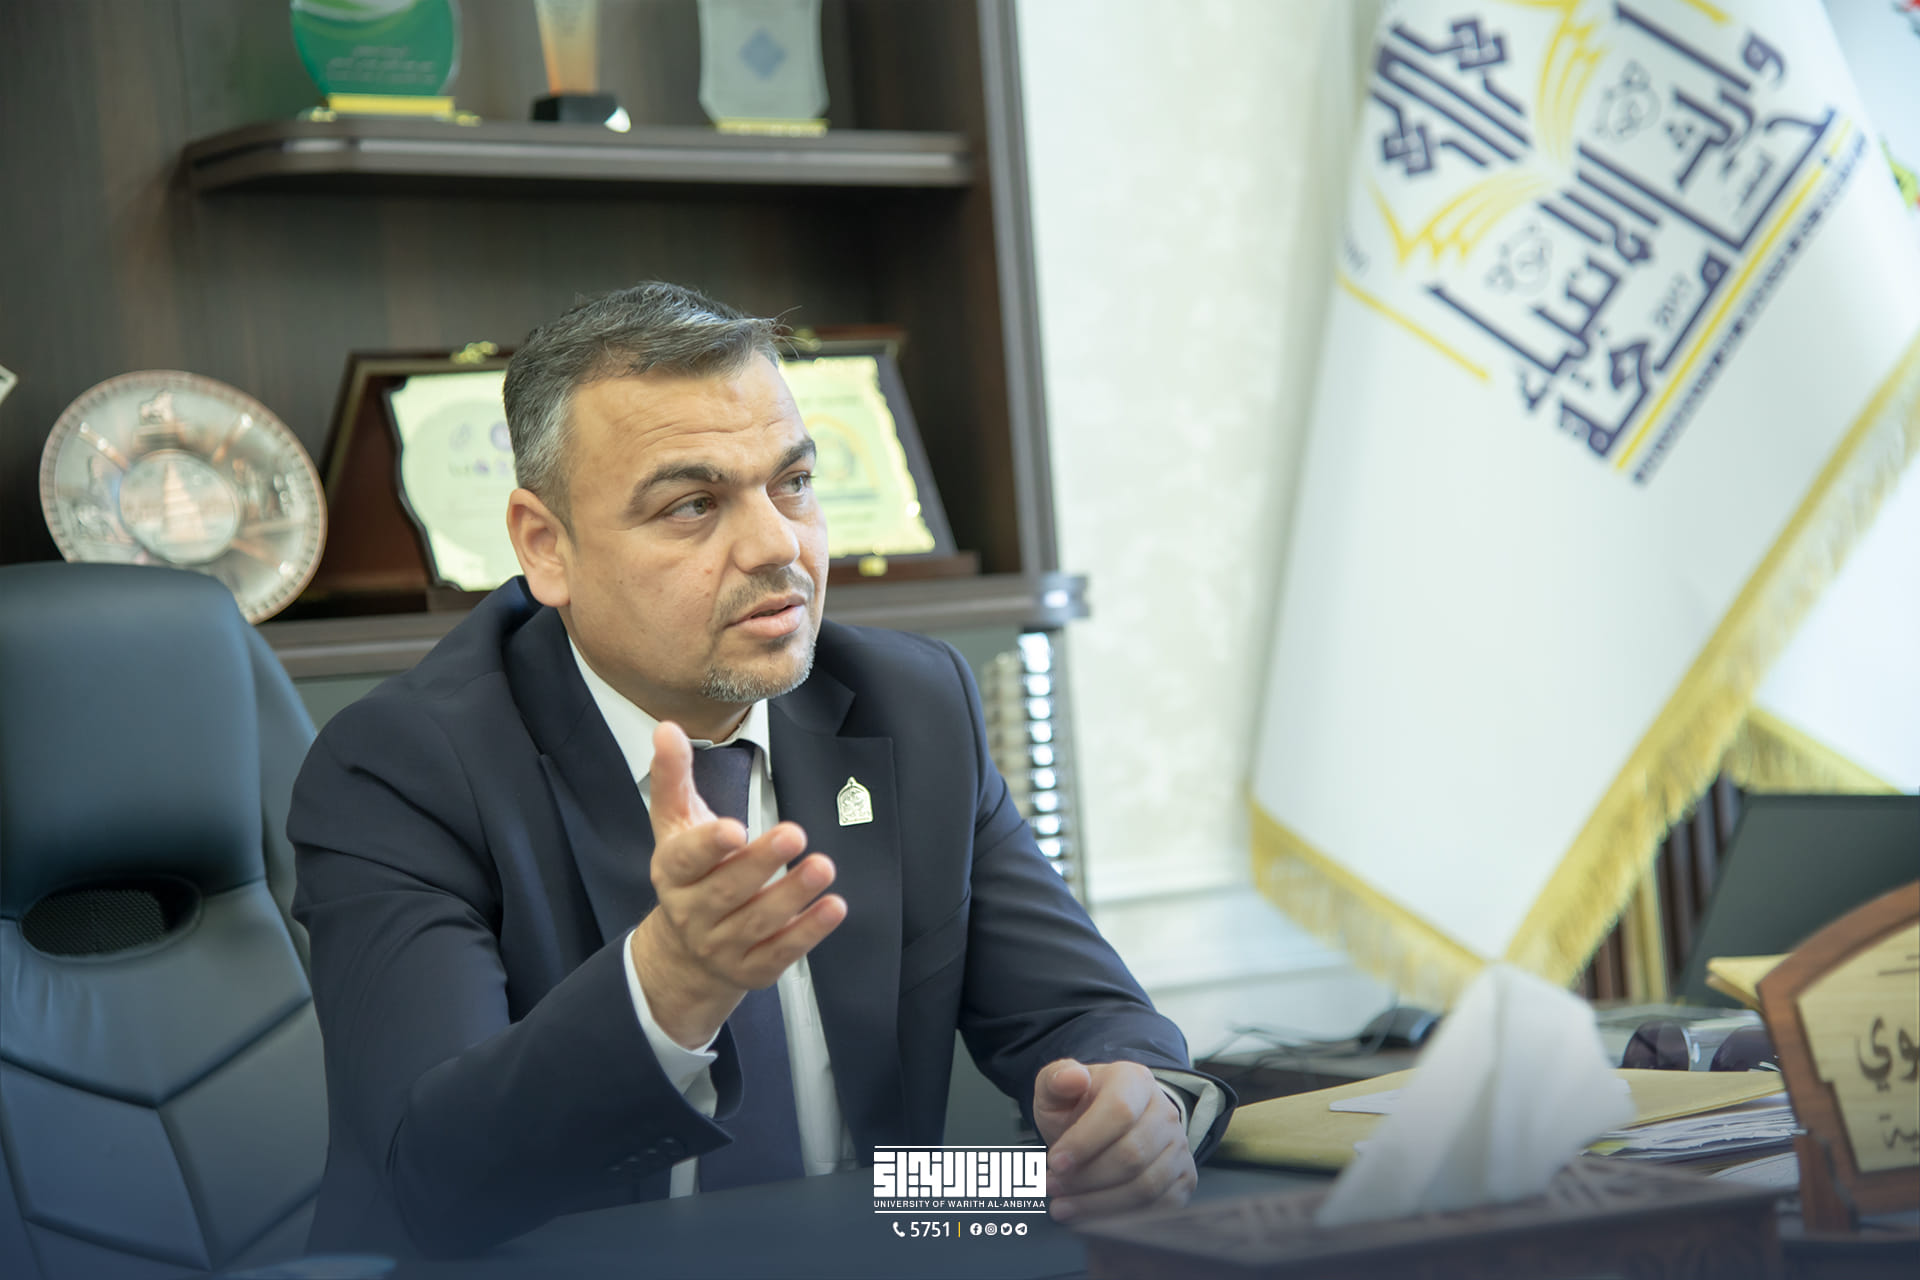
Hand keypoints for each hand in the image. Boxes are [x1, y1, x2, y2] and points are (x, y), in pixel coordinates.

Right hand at [629, 721, 845, 1047]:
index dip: (709, 846)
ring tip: (824, 867)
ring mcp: (720, 945)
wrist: (684, 952)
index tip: (735, 828)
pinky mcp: (751, 969)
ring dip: (792, 895)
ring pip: (757, 922)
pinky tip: (834, 908)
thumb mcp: (677, 824)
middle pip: (726, 890)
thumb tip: (667, 728)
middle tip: (795, 833)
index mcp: (672, 873)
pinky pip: (780, 953)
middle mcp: (691, 913)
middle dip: (761, 863)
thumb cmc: (690, 872)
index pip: (685, 859)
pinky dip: (808, 933)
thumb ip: (674, 778)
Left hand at [1033, 1059, 1194, 1221]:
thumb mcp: (1057, 1090)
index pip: (1119, 1111)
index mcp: (1134, 1080)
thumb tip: (1072, 1078)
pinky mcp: (1184, 1177)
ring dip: (1099, 1203)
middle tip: (1052, 1187)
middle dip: (1086, 1178)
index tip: (1054, 1162)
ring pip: (1146, 1186)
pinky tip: (1091, 1216)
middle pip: (1132, 1154)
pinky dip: (1122, 1219)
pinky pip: (1161, 1208)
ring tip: (1063, 1204)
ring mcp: (1179, 1146)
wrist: (1107, 1125)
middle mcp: (1164, 1111)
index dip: (1085, 1141)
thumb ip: (1055, 1080)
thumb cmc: (1079, 1109)